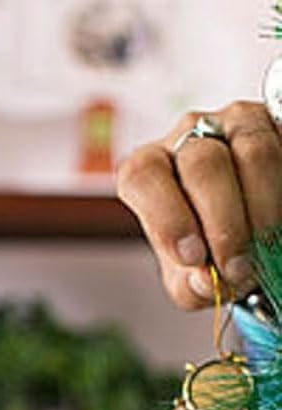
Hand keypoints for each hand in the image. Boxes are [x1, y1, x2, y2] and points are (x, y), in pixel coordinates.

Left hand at [117, 101, 281, 308]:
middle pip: (204, 165)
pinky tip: (279, 224)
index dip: (167, 218)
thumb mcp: (187, 278)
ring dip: (262, 209)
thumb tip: (208, 281)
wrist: (245, 235)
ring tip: (266, 250)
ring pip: (253, 153)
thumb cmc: (205, 251)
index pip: (144, 176)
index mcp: (149, 169)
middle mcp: (189, 137)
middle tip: (236, 266)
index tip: (192, 258)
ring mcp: (237, 123)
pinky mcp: (275, 122)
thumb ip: (191, 285)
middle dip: (223, 224)